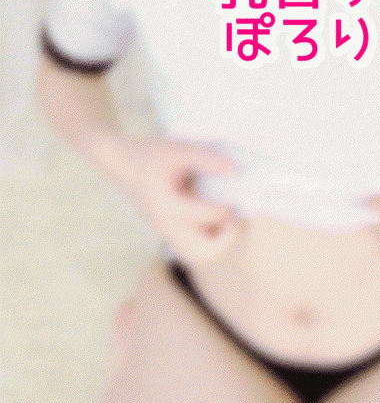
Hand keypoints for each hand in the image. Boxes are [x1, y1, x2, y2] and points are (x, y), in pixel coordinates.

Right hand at [112, 135, 244, 266]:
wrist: (120, 163)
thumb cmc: (148, 154)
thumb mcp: (178, 149)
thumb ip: (207, 159)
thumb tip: (235, 172)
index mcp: (168, 207)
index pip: (208, 216)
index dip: (229, 205)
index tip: (235, 190)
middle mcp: (167, 227)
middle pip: (204, 252)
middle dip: (226, 237)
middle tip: (232, 214)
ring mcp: (166, 232)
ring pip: (198, 254)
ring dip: (218, 241)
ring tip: (223, 216)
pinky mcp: (168, 231)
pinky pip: (192, 246)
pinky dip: (208, 238)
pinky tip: (212, 214)